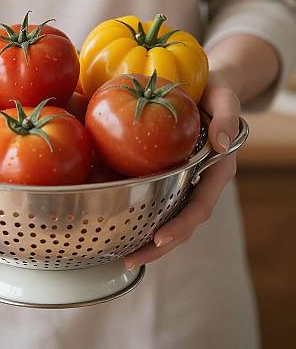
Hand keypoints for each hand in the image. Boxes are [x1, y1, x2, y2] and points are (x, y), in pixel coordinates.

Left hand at [124, 70, 239, 269]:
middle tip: (131, 260)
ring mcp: (185, 179)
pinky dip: (143, 215)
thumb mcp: (224, 96)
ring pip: (169, 216)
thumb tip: (222, 143)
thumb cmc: (214, 91)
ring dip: (149, 238)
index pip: (200, 204)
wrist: (205, 88)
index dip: (182, 224)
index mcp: (217, 168)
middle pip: (183, 221)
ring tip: (122, 255)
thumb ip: (227, 116)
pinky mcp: (169, 172)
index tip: (160, 237)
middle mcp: (200, 179)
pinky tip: (120, 223)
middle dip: (160, 244)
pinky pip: (157, 198)